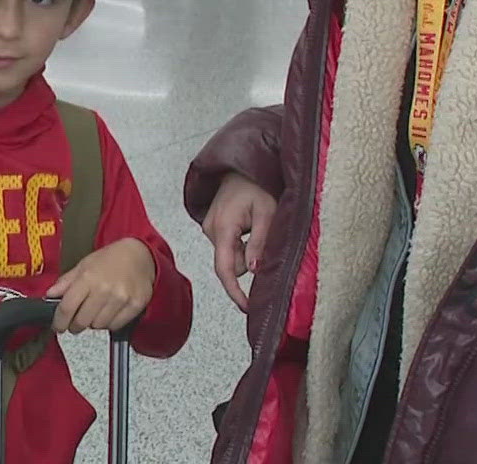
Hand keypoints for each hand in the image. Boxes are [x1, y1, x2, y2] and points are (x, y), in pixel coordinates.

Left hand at [45, 238, 154, 334]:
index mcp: (88, 278)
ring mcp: (121, 299)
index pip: (66, 308)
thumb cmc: (110, 258)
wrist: (140, 254)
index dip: (59, 322)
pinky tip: (108, 312)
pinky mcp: (135, 306)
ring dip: (93, 323)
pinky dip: (109, 323)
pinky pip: (115, 325)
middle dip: (75, 324)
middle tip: (76, 321)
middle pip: (82, 321)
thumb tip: (50, 295)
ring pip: (98, 325)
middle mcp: (104, 290)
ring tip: (95, 312)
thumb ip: (66, 282)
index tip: (58, 326)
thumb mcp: (84, 265)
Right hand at [201, 172, 276, 311]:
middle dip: (249, 260)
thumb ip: (259, 241)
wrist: (240, 167)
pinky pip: (228, 246)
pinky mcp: (213, 227)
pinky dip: (241, 243)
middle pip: (230, 264)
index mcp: (223, 228)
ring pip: (230, 256)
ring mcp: (210, 228)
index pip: (225, 269)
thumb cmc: (256, 185)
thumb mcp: (267, 212)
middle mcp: (211, 230)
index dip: (235, 292)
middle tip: (267, 237)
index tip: (247, 308)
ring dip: (246, 250)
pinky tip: (249, 225)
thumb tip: (254, 269)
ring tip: (258, 225)